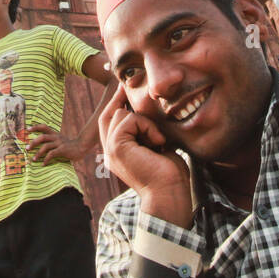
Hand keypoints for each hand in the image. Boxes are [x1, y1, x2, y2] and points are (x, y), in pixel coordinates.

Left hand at [26, 123, 86, 162]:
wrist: (83, 146)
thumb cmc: (71, 146)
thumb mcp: (62, 141)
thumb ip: (54, 143)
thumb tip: (41, 148)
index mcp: (55, 134)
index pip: (44, 127)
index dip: (35, 127)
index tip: (28, 130)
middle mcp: (56, 137)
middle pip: (42, 137)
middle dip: (33, 143)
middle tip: (27, 148)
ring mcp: (60, 143)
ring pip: (45, 146)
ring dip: (38, 153)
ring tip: (33, 159)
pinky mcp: (62, 150)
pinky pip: (51, 154)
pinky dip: (46, 159)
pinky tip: (44, 164)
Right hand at [98, 84, 192, 226]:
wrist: (170, 194)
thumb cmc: (170, 175)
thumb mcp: (158, 147)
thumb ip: (148, 132)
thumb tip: (152, 111)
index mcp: (118, 154)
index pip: (111, 123)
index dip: (117, 104)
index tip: (125, 88)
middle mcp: (110, 152)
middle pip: (108, 115)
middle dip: (118, 97)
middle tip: (126, 84)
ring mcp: (110, 150)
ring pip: (120, 114)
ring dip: (144, 121)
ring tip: (158, 139)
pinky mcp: (116, 147)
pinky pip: (128, 120)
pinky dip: (147, 126)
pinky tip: (158, 142)